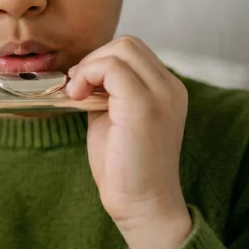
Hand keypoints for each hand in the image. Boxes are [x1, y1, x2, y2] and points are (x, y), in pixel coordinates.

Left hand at [66, 35, 191, 248]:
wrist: (141, 205)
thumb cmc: (124, 167)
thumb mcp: (114, 116)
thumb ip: (107, 90)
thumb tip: (83, 69)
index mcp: (167, 90)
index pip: (133, 51)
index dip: (102, 60)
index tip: (82, 85)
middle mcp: (171, 88)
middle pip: (128, 44)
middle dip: (95, 59)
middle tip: (77, 87)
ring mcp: (162, 95)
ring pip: (121, 48)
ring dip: (90, 65)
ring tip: (78, 93)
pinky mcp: (144, 105)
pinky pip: (112, 67)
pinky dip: (88, 74)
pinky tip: (78, 97)